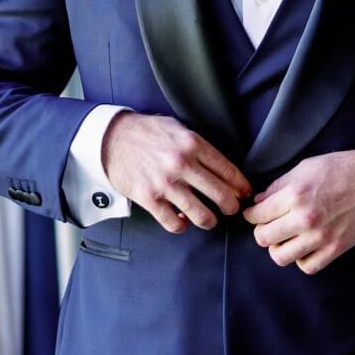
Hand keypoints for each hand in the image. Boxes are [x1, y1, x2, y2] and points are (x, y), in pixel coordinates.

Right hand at [102, 111, 250, 233]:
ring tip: (208, 219)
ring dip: (210, 221)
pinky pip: (173, 223)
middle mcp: (182, 164)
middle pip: (222, 196)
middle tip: (230, 208)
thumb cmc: (144, 132)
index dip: (242, 186)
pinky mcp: (148, 198)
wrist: (109, 138)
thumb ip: (198, 145)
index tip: (245, 193)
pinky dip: (181, 226)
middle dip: (232, 207)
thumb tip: (221, 167)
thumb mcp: (176, 128)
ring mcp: (165, 184)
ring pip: (202, 215)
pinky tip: (182, 221)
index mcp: (192, 144)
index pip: (229, 171)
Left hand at [243, 148, 354, 274]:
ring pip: (281, 256)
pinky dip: (301, 259)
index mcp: (295, 195)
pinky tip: (303, 247)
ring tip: (284, 238)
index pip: (257, 215)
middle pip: (263, 238)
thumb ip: (279, 186)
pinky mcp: (335, 249)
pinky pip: (307, 266)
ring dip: (279, 248)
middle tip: (268, 225)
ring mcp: (321, 237)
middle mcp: (305, 218)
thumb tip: (259, 201)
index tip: (254, 214)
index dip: (252, 214)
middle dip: (262, 231)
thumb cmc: (343, 170)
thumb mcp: (305, 168)